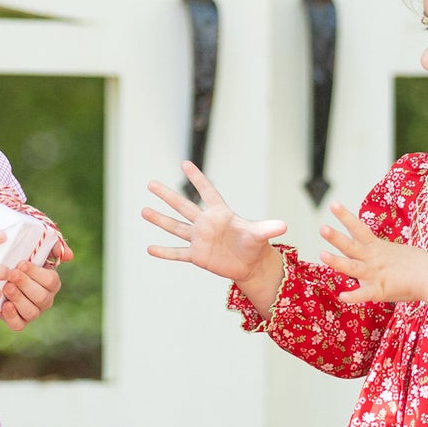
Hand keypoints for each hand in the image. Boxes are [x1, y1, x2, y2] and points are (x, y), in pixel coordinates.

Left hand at [0, 239, 72, 330]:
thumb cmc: (20, 254)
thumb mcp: (36, 243)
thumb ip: (53, 246)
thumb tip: (69, 256)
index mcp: (52, 282)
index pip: (50, 281)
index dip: (36, 273)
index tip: (21, 263)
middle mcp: (45, 299)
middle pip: (41, 297)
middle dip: (26, 285)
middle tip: (12, 274)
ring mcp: (33, 311)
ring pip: (31, 312)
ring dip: (19, 299)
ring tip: (7, 287)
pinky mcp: (18, 321)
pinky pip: (19, 325)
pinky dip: (13, 317)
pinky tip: (5, 306)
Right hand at [143, 161, 286, 284]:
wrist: (249, 263)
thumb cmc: (254, 244)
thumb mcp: (260, 235)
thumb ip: (268, 228)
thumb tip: (284, 225)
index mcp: (221, 213)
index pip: (208, 192)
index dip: (198, 179)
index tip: (185, 164)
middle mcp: (206, 224)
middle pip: (183, 206)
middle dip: (168, 195)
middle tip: (151, 183)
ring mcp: (199, 239)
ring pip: (176, 227)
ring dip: (160, 220)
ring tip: (143, 210)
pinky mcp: (197, 256)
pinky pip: (178, 253)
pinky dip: (165, 252)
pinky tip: (150, 248)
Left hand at [320, 202, 427, 309]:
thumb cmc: (419, 265)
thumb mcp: (396, 253)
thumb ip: (381, 255)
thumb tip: (374, 255)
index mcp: (378, 248)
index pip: (359, 229)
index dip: (345, 217)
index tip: (333, 205)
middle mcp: (373, 259)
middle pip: (351, 246)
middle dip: (336, 237)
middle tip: (322, 228)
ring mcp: (375, 274)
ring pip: (352, 267)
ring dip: (337, 261)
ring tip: (322, 255)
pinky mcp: (380, 291)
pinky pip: (364, 294)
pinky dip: (354, 296)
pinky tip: (342, 296)